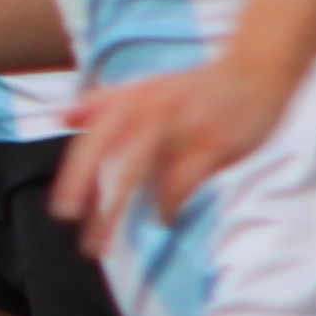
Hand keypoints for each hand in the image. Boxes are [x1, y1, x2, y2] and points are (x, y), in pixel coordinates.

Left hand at [52, 55, 292, 257]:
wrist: (255, 70)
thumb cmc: (195, 86)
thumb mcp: (146, 86)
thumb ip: (103, 102)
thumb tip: (60, 116)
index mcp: (135, 99)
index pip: (97, 140)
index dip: (77, 177)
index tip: (64, 212)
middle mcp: (156, 112)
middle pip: (123, 169)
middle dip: (104, 210)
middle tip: (90, 246)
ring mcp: (186, 130)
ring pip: (153, 184)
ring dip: (133, 214)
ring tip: (119, 238)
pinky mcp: (214, 146)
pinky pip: (183, 187)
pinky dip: (168, 208)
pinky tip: (164, 217)